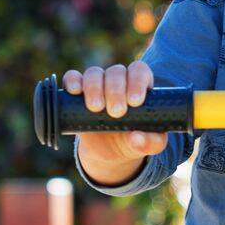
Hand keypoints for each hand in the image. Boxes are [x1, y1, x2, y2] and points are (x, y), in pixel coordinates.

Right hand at [63, 61, 167, 178]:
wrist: (111, 153)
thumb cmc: (135, 142)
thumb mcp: (150, 146)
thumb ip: (151, 143)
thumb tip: (136, 138)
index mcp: (140, 86)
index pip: (139, 71)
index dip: (137, 82)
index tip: (135, 102)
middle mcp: (118, 81)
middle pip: (116, 72)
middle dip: (115, 90)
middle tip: (116, 112)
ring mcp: (97, 85)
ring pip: (94, 73)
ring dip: (94, 87)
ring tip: (96, 108)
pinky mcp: (77, 94)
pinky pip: (72, 78)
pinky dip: (72, 81)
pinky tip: (75, 91)